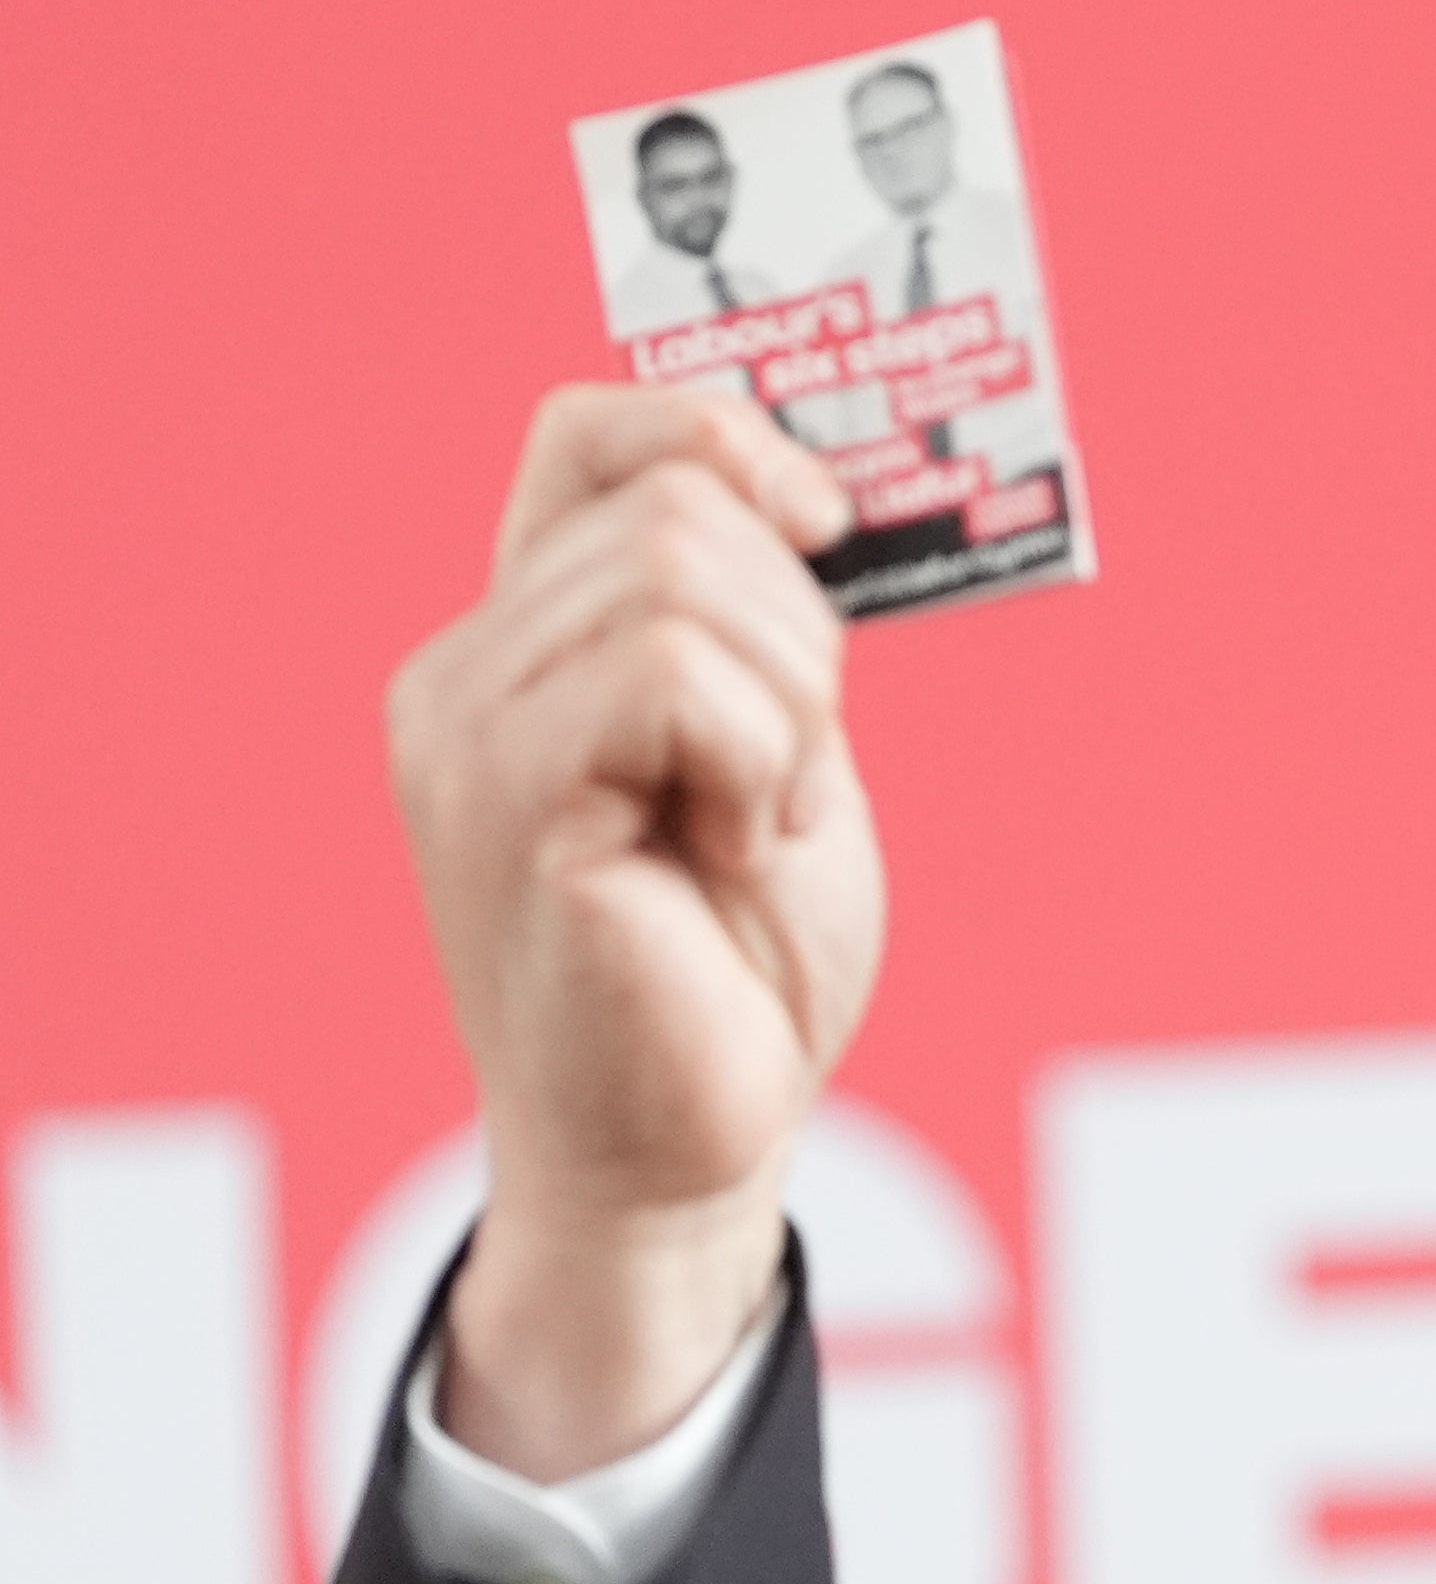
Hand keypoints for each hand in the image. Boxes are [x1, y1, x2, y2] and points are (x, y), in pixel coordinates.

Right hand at [389, 385, 881, 1479]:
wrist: (691, 1149)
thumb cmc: (734, 966)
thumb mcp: (770, 753)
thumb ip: (753, 627)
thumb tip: (804, 487)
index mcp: (523, 644)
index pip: (592, 434)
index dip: (721, 436)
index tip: (823, 525)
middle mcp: (465, 673)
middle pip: (676, 502)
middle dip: (800, 628)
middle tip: (790, 777)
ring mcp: (469, 736)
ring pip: (681, 574)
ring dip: (789, 705)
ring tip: (759, 825)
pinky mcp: (508, 807)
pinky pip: (673, 677)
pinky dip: (761, 760)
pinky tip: (736, 853)